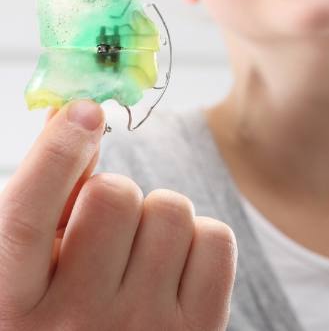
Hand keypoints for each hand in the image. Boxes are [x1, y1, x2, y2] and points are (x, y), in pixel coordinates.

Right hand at [0, 100, 236, 329]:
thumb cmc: (69, 309)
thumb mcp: (38, 265)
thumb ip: (51, 193)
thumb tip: (73, 111)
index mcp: (14, 306)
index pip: (26, 217)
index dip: (57, 153)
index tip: (84, 110)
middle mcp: (76, 322)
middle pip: (115, 196)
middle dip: (118, 195)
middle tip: (112, 229)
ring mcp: (142, 328)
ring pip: (172, 210)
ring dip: (161, 219)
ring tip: (143, 256)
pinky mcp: (198, 330)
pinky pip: (217, 239)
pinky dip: (202, 240)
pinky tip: (179, 270)